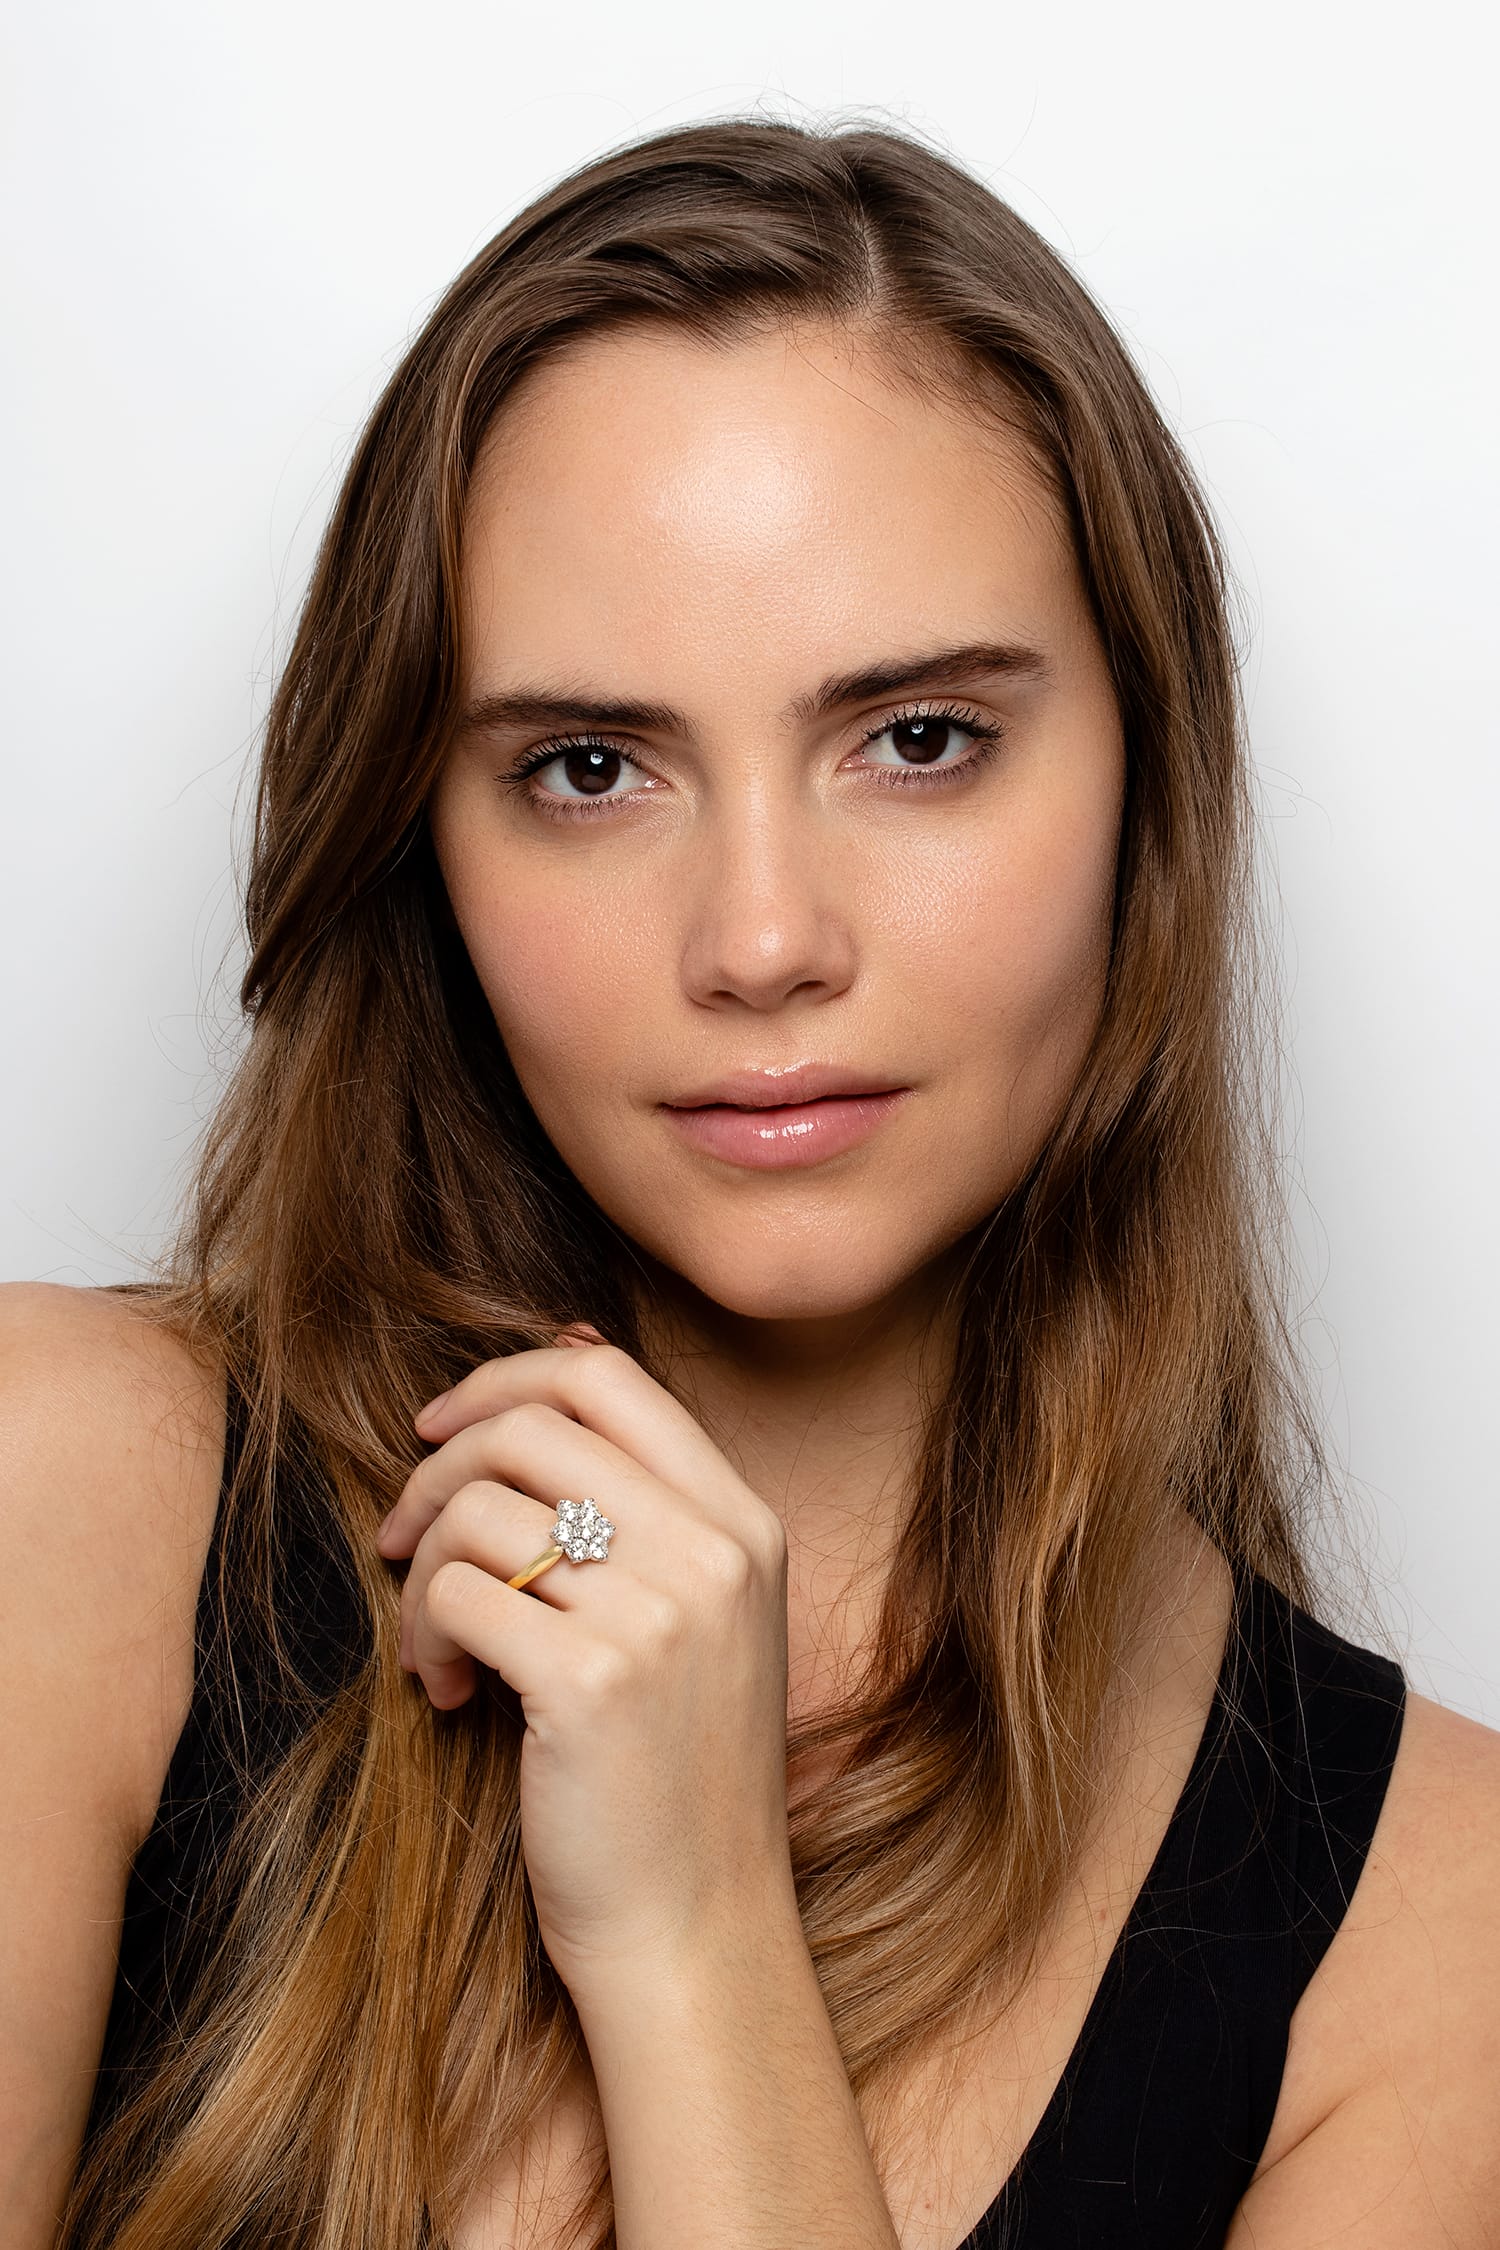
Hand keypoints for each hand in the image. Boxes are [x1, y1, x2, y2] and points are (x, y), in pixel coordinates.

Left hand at [374, 1332, 793, 1996]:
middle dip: (437, 1470)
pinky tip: (444, 1695)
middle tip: (404, 1538)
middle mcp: (712, 1552)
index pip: (609, 1378)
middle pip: (531, 1427)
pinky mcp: (588, 1679)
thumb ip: (648, 1497)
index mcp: (744, 1523)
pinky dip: (422, 1637)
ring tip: (433, 1641)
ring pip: (480, 1510)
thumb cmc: (678, 1773)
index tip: (442, 1429)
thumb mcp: (702, 1615)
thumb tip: (568, 1342)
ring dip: (422, 1568)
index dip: (506, 1380)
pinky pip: (455, 1594)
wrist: (698, 1929)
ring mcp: (658, 1613)